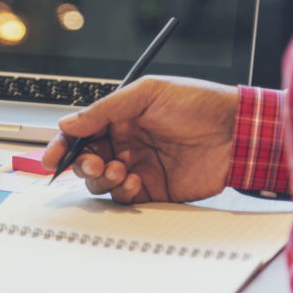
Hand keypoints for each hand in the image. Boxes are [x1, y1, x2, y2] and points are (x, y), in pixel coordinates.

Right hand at [41, 76, 238, 203]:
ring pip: (100, 182)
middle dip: (82, 164)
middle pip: (85, 160)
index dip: (63, 145)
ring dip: (102, 178)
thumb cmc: (200, 104)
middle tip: (93, 163)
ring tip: (120, 169)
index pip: (81, 133)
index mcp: (120, 119)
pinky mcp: (153, 190)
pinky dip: (122, 193)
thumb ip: (105, 109)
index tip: (53, 157)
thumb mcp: (148, 93)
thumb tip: (68, 122)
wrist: (239, 131)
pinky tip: (136, 180)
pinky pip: (123, 199)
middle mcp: (125, 144)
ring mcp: (138, 168)